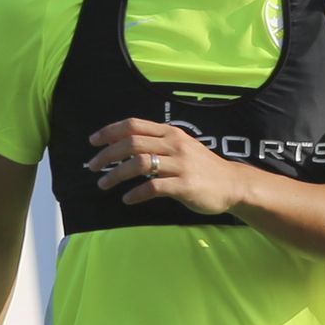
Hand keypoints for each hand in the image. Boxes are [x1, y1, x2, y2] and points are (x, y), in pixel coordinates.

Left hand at [87, 118, 245, 215]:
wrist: (233, 185)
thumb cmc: (202, 167)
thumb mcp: (182, 146)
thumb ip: (158, 143)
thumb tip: (124, 146)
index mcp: (171, 133)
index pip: (134, 125)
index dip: (110, 131)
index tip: (93, 142)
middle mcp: (175, 145)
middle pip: (132, 143)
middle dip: (106, 155)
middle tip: (92, 166)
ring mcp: (181, 165)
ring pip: (139, 164)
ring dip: (116, 174)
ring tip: (103, 184)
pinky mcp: (185, 185)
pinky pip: (154, 187)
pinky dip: (136, 194)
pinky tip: (127, 199)